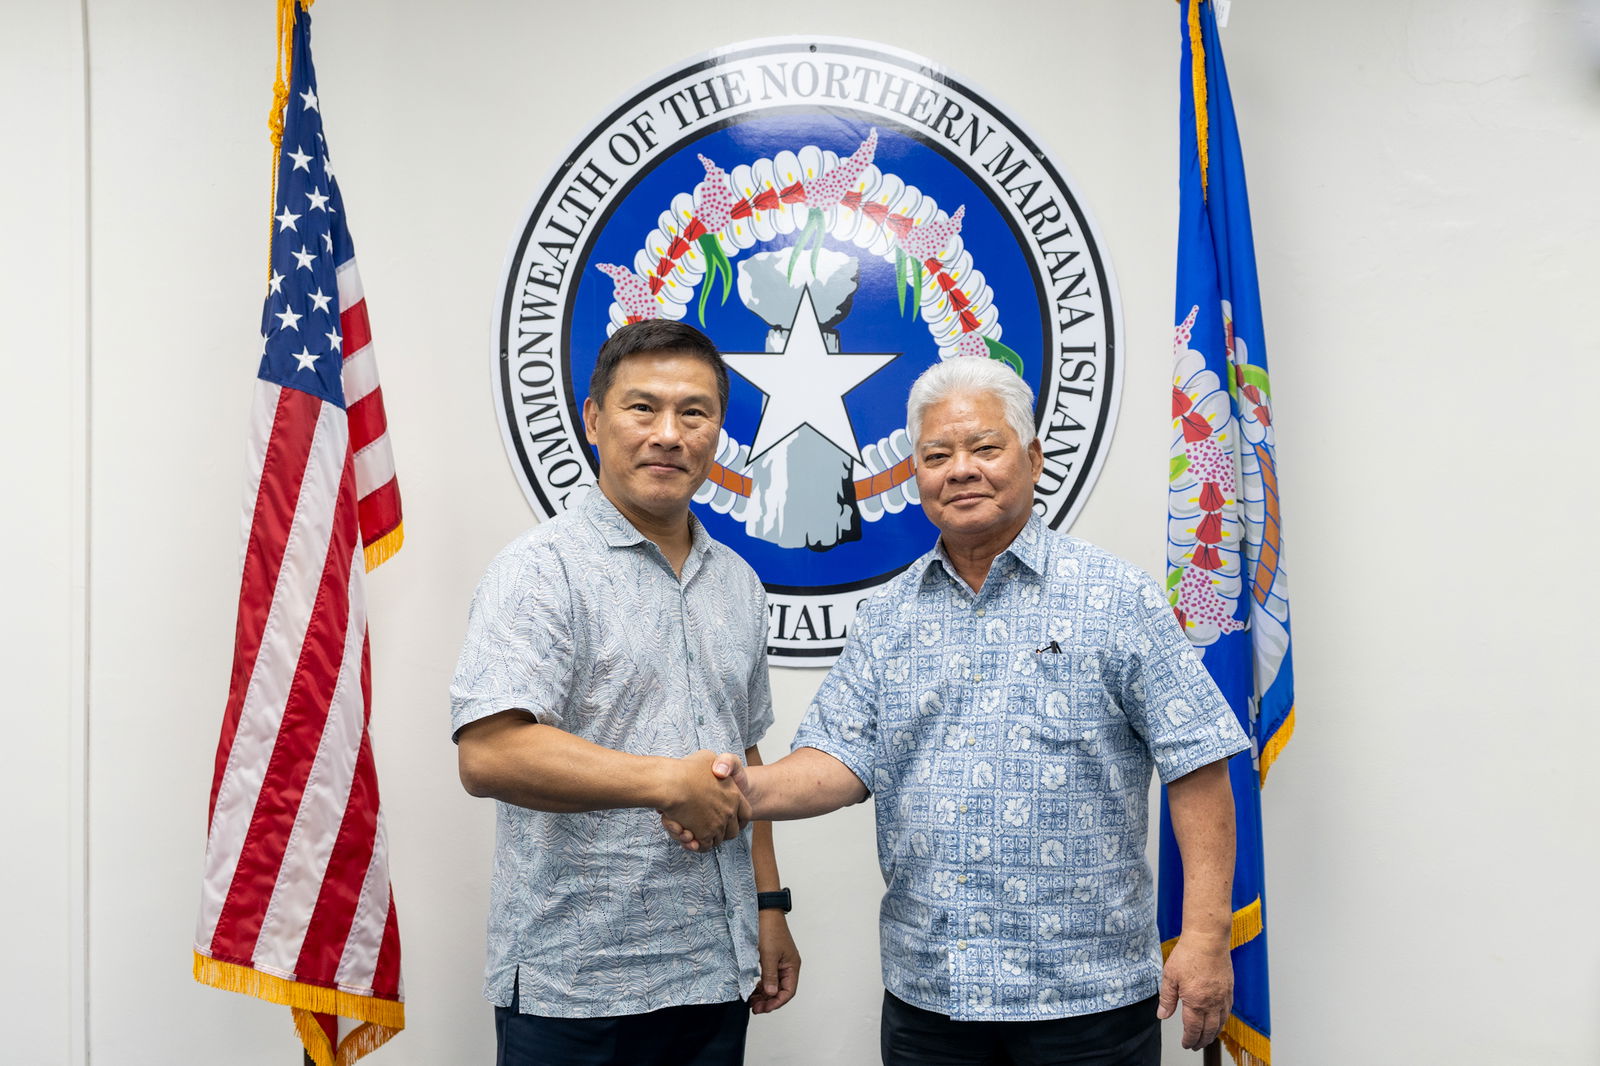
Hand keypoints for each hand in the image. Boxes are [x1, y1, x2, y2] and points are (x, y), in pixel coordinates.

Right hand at [657, 750, 749, 850]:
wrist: (672, 782)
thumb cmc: (687, 768)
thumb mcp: (709, 757)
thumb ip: (720, 764)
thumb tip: (720, 772)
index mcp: (734, 795)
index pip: (746, 814)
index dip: (739, 818)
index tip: (732, 819)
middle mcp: (729, 812)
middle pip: (733, 831)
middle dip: (724, 832)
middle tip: (712, 827)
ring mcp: (717, 825)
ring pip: (718, 840)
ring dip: (707, 838)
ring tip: (693, 830)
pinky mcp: (703, 835)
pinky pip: (704, 846)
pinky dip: (697, 845)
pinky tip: (688, 836)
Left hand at [749, 909, 799, 1012]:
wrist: (763, 911)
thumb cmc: (769, 930)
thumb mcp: (769, 955)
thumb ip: (770, 976)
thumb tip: (771, 994)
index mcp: (792, 966)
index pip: (788, 992)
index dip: (777, 1002)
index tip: (764, 1008)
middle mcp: (788, 966)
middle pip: (781, 991)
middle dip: (769, 1001)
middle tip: (755, 1008)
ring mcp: (779, 963)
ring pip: (774, 985)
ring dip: (764, 995)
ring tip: (752, 1002)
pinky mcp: (771, 960)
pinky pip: (768, 978)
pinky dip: (761, 986)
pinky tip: (753, 990)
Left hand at [1156, 934, 1232, 1049]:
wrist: (1208, 939)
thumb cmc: (1188, 954)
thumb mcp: (1170, 976)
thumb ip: (1167, 999)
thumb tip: (1162, 1015)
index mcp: (1196, 1002)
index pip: (1193, 1029)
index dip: (1189, 1039)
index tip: (1186, 1044)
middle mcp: (1212, 1003)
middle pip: (1209, 1030)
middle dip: (1201, 1041)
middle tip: (1195, 1046)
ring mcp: (1223, 996)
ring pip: (1221, 1023)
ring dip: (1214, 1034)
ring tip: (1207, 1038)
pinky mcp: (1229, 988)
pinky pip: (1228, 1011)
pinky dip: (1223, 1020)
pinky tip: (1219, 1021)